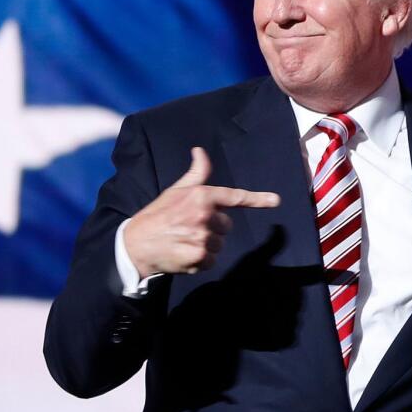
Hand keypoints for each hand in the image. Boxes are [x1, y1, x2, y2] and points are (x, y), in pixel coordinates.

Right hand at [124, 147, 280, 274]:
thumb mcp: (176, 190)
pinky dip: (201, 261)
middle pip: (227, 226)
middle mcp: (204, 215)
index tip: (276, 200)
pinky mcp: (199, 256)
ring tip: (185, 241)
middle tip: (190, 228)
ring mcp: (202, 236)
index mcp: (201, 196)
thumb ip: (196, 173)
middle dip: (213, 228)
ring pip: (220, 244)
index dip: (258, 198)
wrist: (136, 245)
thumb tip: (200, 151)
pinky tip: (185, 254)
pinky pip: (212, 260)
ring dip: (207, 246)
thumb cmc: (158, 215)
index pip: (235, 197)